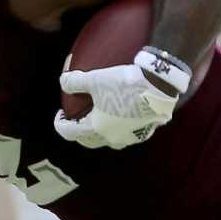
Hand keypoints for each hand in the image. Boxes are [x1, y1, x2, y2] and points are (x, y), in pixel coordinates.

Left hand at [55, 57, 183, 150]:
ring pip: (109, 140)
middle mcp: (112, 137)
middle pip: (89, 141)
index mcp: (96, 128)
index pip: (69, 133)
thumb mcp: (95, 78)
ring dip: (100, 133)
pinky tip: (123, 115)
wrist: (160, 86)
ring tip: (100, 119)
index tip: (60, 115)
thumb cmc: (124, 84)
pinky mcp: (145, 132)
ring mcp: (130, 137)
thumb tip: (63, 81)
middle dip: (80, 132)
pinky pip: (127, 134)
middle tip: (77, 119)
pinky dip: (120, 128)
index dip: (60, 124)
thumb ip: (75, 82)